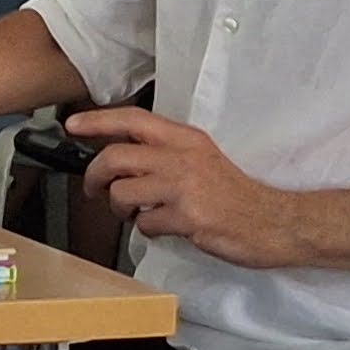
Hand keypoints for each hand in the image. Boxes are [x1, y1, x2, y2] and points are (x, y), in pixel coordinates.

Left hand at [73, 109, 309, 267]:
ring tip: (135, 213)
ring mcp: (184, 188)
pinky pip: (145, 224)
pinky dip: (146, 229)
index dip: (97, 121)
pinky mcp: (188, 217)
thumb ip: (166, 154)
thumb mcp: (203, 159)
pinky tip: (162, 228)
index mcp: (186, 139)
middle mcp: (183, 158)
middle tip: (94, 190)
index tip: (72, 125)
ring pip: (122, 193)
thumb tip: (122, 157)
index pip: (132, 120)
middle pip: (115, 158)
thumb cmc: (237, 194)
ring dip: (120, 208)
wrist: (277, 222)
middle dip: (94, 177)